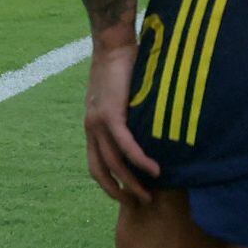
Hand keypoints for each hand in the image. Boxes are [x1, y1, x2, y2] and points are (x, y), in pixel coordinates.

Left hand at [81, 34, 157, 205]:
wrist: (113, 44)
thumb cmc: (122, 67)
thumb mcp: (122, 98)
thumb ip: (129, 117)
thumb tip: (150, 132)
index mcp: (92, 126)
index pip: (96, 166)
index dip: (109, 185)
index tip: (127, 197)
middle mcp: (91, 128)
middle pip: (103, 171)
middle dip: (122, 191)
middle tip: (141, 203)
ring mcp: (99, 122)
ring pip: (115, 163)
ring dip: (134, 182)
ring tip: (151, 194)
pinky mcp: (111, 114)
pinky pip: (126, 145)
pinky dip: (141, 161)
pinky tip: (156, 171)